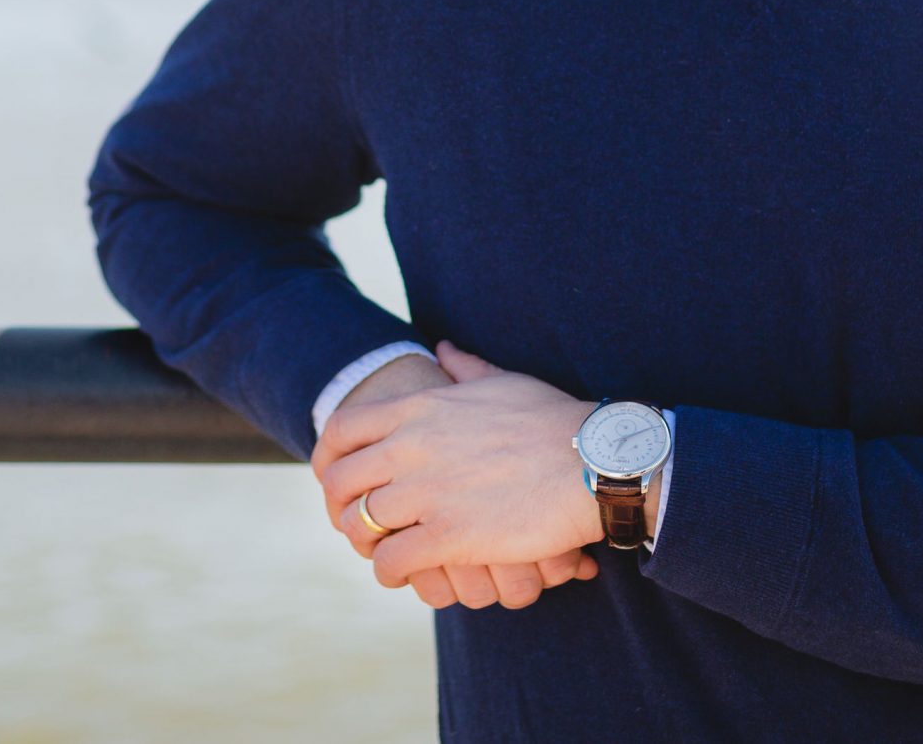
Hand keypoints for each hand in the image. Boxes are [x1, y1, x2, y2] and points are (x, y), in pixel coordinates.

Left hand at [312, 346, 597, 607]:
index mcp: (421, 407)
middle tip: (352, 521)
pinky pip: (392, 560)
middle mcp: (414, 446)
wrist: (594, 461)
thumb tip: (443, 349)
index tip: (333, 476)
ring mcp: (429, 491)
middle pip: (341, 479)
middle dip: (339, 504)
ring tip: (381, 550)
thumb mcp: (502, 381)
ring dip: (365, 542)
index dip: (328, 456)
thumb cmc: (554, 420)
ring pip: (361, 523)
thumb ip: (464, 367)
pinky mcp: (450, 534)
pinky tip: (404, 572)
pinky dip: (389, 571)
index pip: (343, 427)